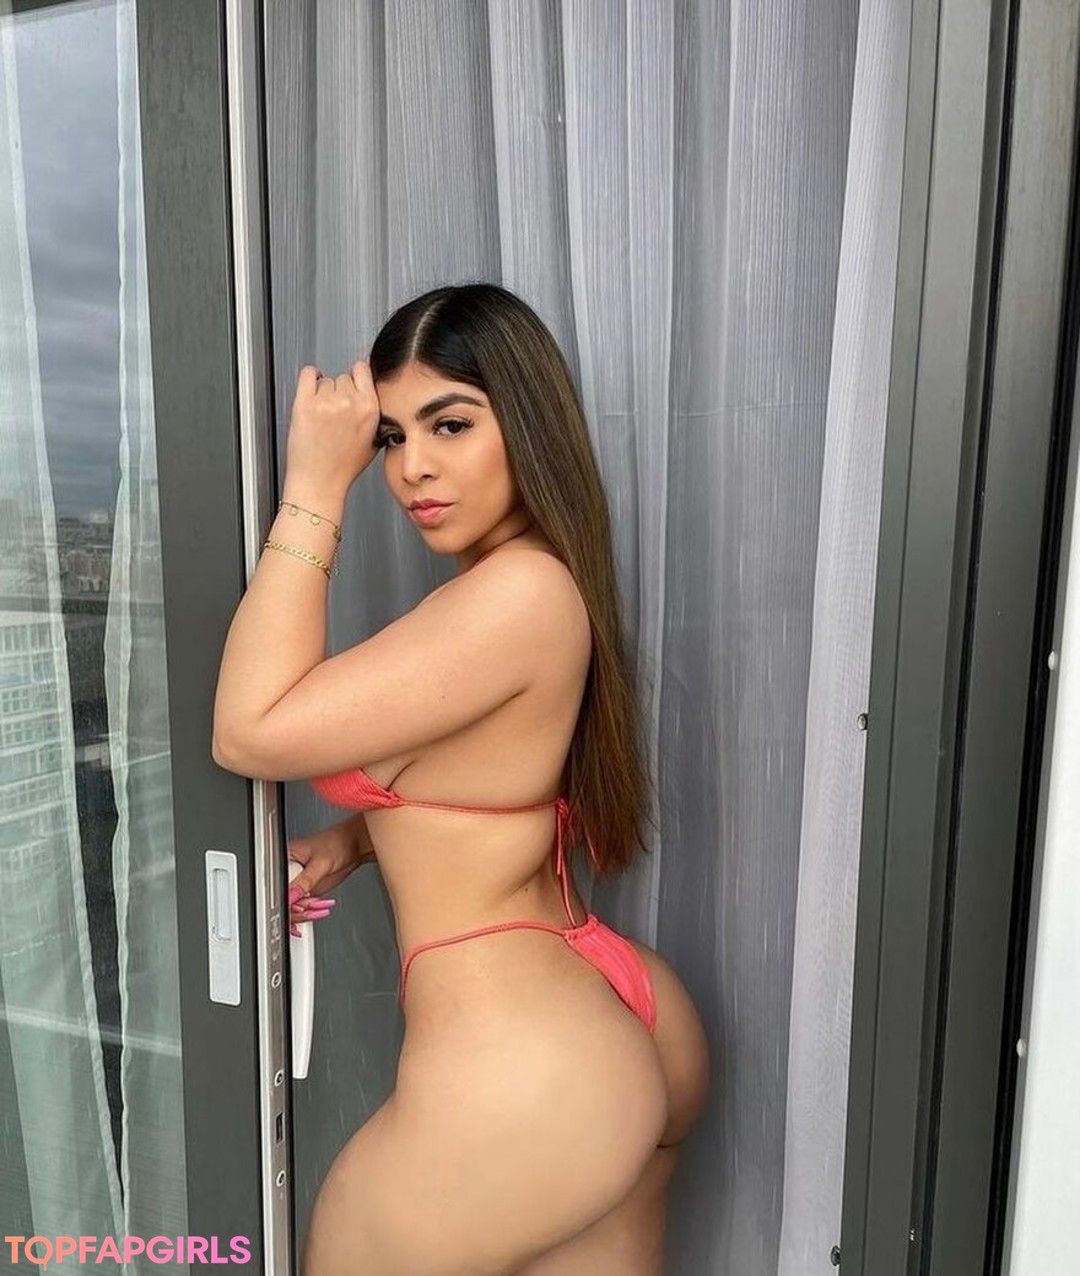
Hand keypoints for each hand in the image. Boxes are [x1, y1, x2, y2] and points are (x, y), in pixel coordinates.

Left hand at [284, 361, 379, 498]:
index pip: (363, 370)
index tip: (353, 383)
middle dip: (339, 392)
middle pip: (343, 377)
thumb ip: (373, 412)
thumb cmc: (343, 467)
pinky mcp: (304, 404)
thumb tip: (369, 389)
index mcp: (369, 409)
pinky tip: (310, 392)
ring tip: (322, 416)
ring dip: (323, 393)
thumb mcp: (373, 440)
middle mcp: (349, 402)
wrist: (319, 482)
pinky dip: (308, 379)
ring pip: (325, 380)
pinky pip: (307, 374)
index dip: (357, 377)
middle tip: (335, 413)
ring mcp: (326, 402)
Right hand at [286, 816, 371, 936]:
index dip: (286, 898)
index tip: (297, 904)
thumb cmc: (337, 843)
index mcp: (285, 858)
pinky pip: (303, 907)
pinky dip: (312, 911)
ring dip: (306, 911)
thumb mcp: (321, 863)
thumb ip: (306, 881)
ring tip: (320, 905)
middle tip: (312, 904)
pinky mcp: (306, 889)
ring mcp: (298, 882)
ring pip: (292, 906)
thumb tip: (291, 896)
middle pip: (282, 898)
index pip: (276, 884)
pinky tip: (321, 908)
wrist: (354, 846)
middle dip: (297, 907)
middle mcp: (289, 871)